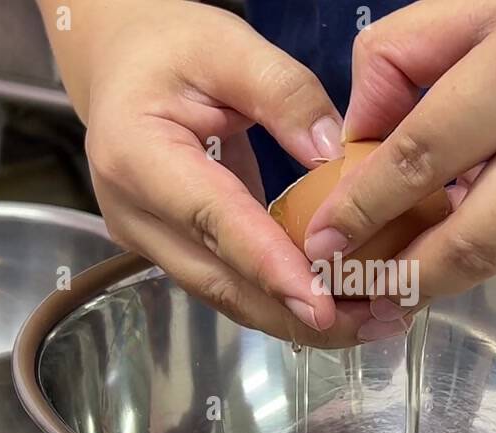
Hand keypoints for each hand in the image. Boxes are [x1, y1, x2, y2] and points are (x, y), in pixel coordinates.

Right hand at [39, 0, 369, 346]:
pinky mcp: (174, 251)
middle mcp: (135, 214)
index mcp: (137, 156)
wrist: (123, 65)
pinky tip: (338, 304)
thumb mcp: (229, 47)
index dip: (269, 267)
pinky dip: (282, 299)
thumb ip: (286, 94)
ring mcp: (150, 241)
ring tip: (369, 322)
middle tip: (373, 323)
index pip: (213, 221)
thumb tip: (337, 156)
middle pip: (221, 281)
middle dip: (297, 312)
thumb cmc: (171, 48)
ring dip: (296, 317)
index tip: (320, 305)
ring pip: (228, 296)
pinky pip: (232, 285)